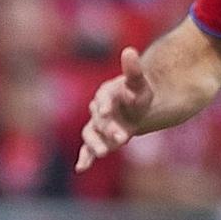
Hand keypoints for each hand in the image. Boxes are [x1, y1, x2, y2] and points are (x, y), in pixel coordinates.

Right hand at [76, 47, 153, 171]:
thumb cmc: (137, 94)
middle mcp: (98, 109)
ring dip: (95, 144)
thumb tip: (129, 50)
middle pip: (100, 120)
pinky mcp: (98, 138)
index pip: (103, 99)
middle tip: (122, 138)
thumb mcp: (139, 83)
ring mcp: (97, 125)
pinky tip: (81, 168)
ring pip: (91, 134)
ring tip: (104, 153)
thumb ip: (133, 70)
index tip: (107, 112)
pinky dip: (84, 157)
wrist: (136, 107)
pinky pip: (88, 148)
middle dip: (109, 129)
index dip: (105, 105)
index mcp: (106, 93)